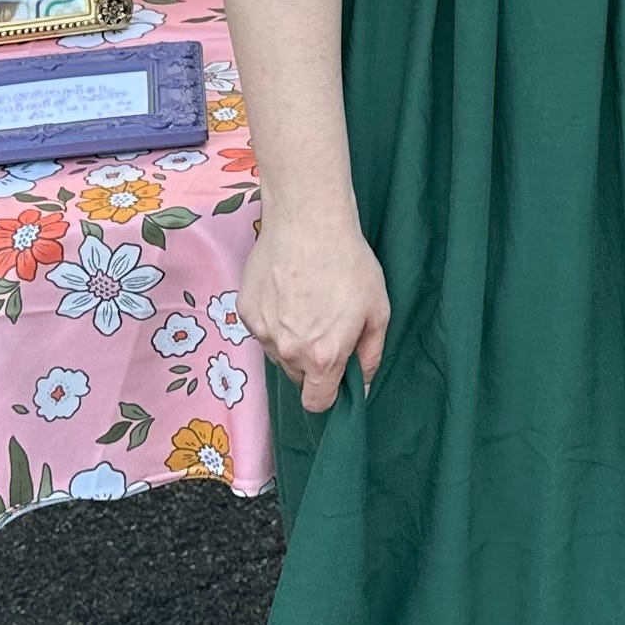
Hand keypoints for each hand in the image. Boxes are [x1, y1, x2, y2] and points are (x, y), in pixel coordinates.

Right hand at [240, 202, 389, 413]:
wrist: (308, 221)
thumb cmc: (349, 263)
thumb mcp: (378, 311)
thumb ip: (371, 355)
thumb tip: (364, 383)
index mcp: (323, 358)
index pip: (317, 403)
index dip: (329, 394)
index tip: (336, 376)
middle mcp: (288, 351)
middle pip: (298, 377)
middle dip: (312, 363)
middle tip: (326, 326)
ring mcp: (262, 331)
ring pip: (279, 353)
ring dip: (291, 341)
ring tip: (306, 303)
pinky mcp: (246, 310)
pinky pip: (263, 329)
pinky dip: (274, 318)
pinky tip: (287, 290)